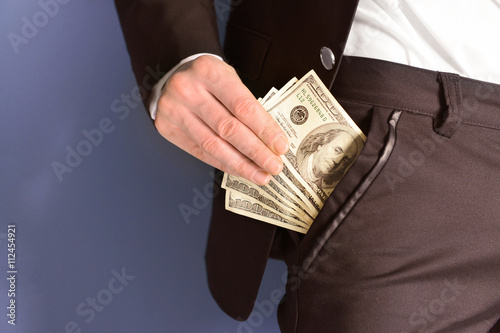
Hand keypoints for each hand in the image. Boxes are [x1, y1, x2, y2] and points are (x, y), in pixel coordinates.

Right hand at [155, 55, 288, 184]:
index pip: (243, 106)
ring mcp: (174, 110)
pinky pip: (200, 152)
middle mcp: (188, 90)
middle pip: (228, 128)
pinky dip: (223, 163)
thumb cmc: (209, 80)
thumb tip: (271, 142)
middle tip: (274, 166)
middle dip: (255, 151)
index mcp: (209, 71)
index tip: (281, 146)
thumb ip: (246, 106)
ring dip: (241, 164)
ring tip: (260, 175)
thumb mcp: (229, 78)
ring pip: (213, 145)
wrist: (174, 77)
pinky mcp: (167, 128)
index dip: (264, 129)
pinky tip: (240, 170)